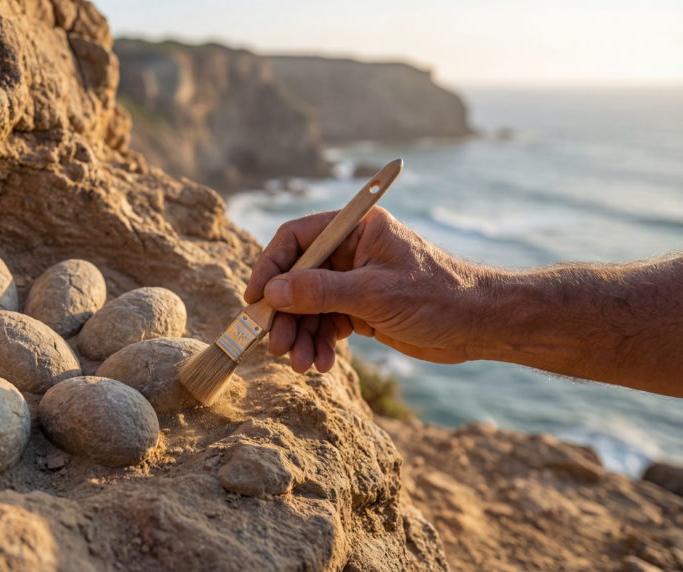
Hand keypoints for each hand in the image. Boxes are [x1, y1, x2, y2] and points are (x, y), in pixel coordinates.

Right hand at [244, 207, 491, 372]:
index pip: (297, 238)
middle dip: (286, 314)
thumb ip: (320, 291)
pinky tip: (321, 364)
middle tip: (277, 345)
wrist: (480, 326)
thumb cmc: (439, 297)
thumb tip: (272, 292)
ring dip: (302, 336)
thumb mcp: (374, 294)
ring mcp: (354, 281)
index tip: (256, 298)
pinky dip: (320, 345)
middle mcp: (351, 251)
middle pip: (297, 278)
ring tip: (302, 364)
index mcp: (356, 229)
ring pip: (309, 307)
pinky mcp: (360, 309)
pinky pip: (326, 324)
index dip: (271, 266)